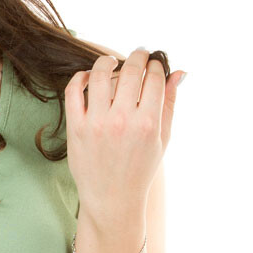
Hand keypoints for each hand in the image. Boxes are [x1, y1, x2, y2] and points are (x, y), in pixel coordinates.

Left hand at [64, 46, 184, 225]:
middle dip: (138, 56)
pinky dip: (81, 77)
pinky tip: (89, 77)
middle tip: (139, 54)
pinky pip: (73, 91)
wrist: (112, 199)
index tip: (154, 63)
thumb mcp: (162, 139)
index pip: (154, 78)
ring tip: (112, 62)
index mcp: (147, 123)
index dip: (156, 65)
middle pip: (130, 71)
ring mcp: (96, 124)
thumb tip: (179, 72)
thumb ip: (170, 103)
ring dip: (108, 61)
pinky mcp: (76, 128)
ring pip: (100, 74)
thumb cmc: (140, 169)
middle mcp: (122, 121)